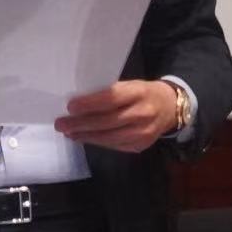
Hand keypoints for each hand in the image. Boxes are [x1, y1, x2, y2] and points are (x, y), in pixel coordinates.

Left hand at [56, 80, 178, 152]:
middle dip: (81, 124)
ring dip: (86, 136)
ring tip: (69, 133)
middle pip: (108, 121)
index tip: (70, 106)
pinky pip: (114, 145)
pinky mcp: (141, 146)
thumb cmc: (143, 93)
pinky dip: (97, 142)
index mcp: (139, 92)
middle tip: (61, 124)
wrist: (170, 108)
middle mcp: (143, 113)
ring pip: (109, 137)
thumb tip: (79, 103)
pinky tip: (84, 138)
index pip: (111, 98)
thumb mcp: (130, 85)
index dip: (90, 104)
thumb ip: (110, 93)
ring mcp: (143, 133)